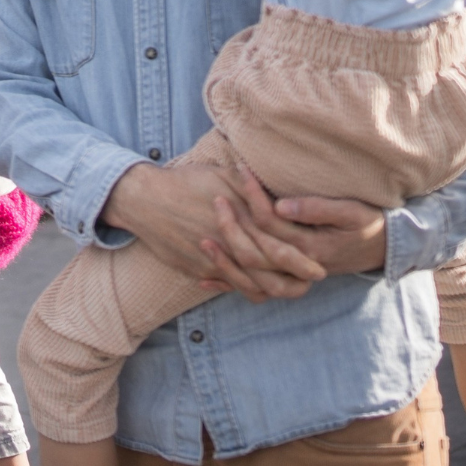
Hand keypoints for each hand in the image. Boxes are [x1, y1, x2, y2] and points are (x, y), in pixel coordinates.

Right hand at [101, 162, 321, 301]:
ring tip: (289, 286)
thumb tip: (281, 199)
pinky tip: (254, 282)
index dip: (303, 262)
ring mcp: (212, 263)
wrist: (144, 200)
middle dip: (296, 282)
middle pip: (270, 276)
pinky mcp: (196, 269)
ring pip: (250, 286)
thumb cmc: (185, 182)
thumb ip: (253, 190)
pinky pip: (225, 285)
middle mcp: (229, 248)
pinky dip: (242, 287)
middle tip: (314, 281)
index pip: (281, 252)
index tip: (321, 267)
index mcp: (240, 224)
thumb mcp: (223, 176)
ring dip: (273, 289)